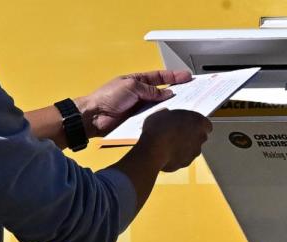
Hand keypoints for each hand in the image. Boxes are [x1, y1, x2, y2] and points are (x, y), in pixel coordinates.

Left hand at [75, 70, 192, 137]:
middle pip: (163, 92)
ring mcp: (141, 108)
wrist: (95, 116)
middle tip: (192, 91)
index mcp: (137, 81)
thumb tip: (167, 93)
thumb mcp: (131, 86)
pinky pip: (155, 118)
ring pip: (161, 106)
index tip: (187, 76)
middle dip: (177, 91)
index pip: (160, 77)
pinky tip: (172, 118)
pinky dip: (163, 118)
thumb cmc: (107, 97)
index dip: (174, 76)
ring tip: (186, 105)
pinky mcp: (140, 121)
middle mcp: (141, 94)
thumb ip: (151, 90)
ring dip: (172, 106)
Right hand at [137, 109, 212, 171]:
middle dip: (192, 136)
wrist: (154, 150)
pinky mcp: (186, 163)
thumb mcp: (161, 113)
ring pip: (192, 149)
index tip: (188, 124)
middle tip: (177, 133)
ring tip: (168, 144)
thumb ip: (169, 115)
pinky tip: (165, 153)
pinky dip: (176, 157)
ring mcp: (195, 152)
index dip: (197, 125)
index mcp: (199, 121)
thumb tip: (166, 114)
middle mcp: (200, 138)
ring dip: (184, 147)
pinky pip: (183, 159)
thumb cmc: (159, 127)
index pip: (206, 124)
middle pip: (200, 137)